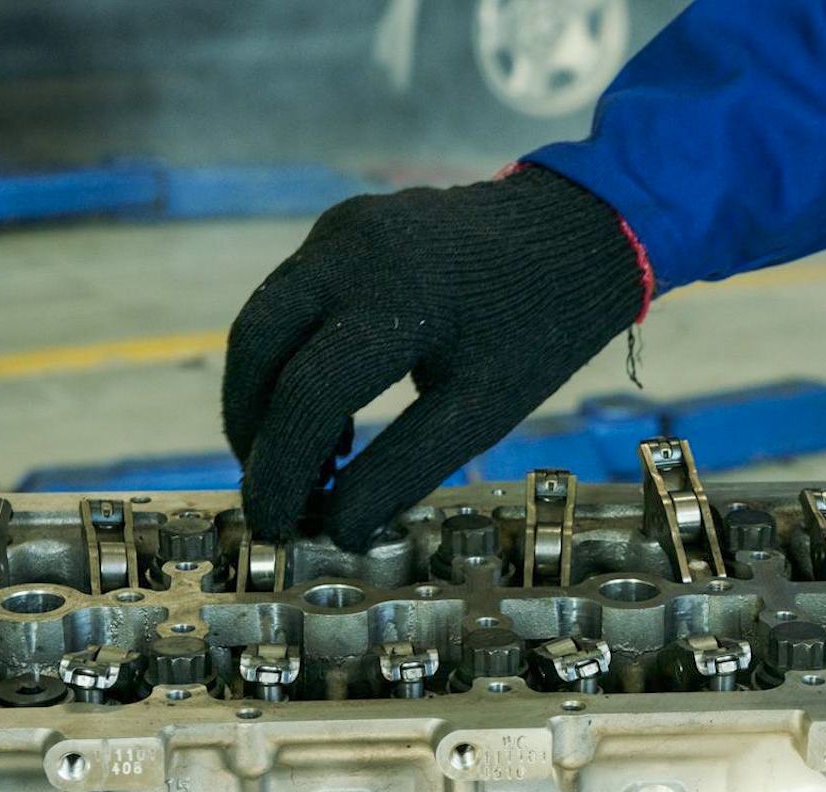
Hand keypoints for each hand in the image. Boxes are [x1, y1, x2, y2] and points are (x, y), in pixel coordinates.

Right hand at [222, 167, 645, 548]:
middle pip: (256, 350)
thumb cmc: (538, 327)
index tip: (279, 524)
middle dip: (253, 431)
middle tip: (274, 494)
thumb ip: (406, 468)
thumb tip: (339, 530)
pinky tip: (326, 411)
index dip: (283, 471)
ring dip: (263, 396)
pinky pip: (287, 299)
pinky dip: (288, 359)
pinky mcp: (338, 226)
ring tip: (306, 461)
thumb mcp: (483, 409)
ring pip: (259, 322)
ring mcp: (338, 230)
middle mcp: (352, 251)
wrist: (572, 228)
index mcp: (398, 298)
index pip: (307, 396)